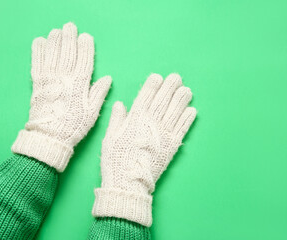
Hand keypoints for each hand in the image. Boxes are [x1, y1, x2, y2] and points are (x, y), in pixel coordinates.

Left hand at [12, 23, 110, 171]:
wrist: (50, 136)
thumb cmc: (73, 125)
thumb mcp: (91, 112)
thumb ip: (98, 93)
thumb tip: (107, 78)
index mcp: (79, 85)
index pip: (84, 61)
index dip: (85, 48)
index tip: (86, 37)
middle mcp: (64, 78)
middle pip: (67, 53)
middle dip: (69, 38)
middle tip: (70, 27)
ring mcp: (49, 79)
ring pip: (53, 55)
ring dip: (55, 41)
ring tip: (57, 31)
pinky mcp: (37, 83)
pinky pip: (37, 63)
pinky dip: (38, 52)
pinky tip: (40, 42)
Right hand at [92, 73, 195, 226]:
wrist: (128, 182)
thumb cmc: (115, 160)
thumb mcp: (109, 137)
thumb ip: (117, 120)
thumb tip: (120, 104)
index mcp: (134, 120)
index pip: (145, 97)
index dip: (152, 86)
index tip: (158, 77)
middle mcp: (151, 123)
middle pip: (162, 101)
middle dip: (170, 87)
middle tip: (177, 77)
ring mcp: (163, 134)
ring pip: (174, 112)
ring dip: (181, 100)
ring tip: (187, 90)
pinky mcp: (172, 146)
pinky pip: (181, 129)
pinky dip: (187, 119)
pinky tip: (192, 111)